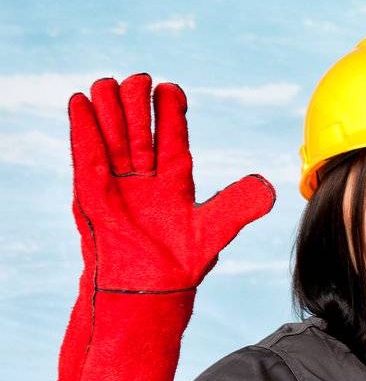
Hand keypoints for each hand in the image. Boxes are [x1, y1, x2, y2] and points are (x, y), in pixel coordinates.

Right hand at [53, 75, 274, 380]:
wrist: (146, 301)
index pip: (173, 141)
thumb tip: (270, 186)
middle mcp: (144, 181)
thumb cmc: (178, 269)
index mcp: (175, 185)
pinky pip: (85, 158)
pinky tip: (80, 103)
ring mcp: (117, 188)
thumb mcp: (213, 233)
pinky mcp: (93, 197)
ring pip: (112, 140)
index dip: (172, 116)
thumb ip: (238, 207)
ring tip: (109, 83)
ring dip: (109, 112)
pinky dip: (82, 131)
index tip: (171, 89)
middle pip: (140, 134)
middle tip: (140, 79)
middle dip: (139, 108)